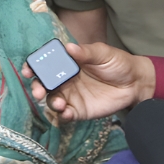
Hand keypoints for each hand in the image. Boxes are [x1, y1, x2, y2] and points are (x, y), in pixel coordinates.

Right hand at [22, 42, 155, 120]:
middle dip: (36, 88)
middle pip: (43, 84)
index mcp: (66, 63)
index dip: (33, 67)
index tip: (28, 70)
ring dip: (50, 103)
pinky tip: (67, 112)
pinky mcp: (79, 110)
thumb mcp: (103, 53)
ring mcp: (70, 96)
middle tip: (38, 92)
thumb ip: (86, 52)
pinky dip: (63, 115)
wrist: (135, 83)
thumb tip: (69, 47)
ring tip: (59, 104)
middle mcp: (64, 80)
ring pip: (52, 100)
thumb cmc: (118, 63)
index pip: (44, 64)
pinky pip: (65, 114)